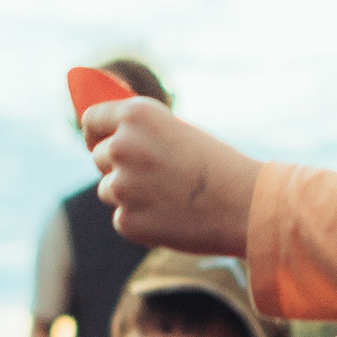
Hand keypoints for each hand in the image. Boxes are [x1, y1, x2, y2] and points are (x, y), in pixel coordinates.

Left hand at [82, 98, 260, 255]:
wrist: (245, 205)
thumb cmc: (219, 166)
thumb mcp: (180, 133)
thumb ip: (143, 134)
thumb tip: (108, 143)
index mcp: (137, 115)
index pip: (91, 119)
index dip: (94, 132)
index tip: (97, 142)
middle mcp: (122, 145)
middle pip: (100, 156)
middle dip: (119, 166)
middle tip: (155, 176)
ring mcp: (121, 185)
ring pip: (109, 190)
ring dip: (129, 195)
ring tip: (170, 198)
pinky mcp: (126, 220)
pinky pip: (122, 219)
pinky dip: (142, 221)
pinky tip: (173, 218)